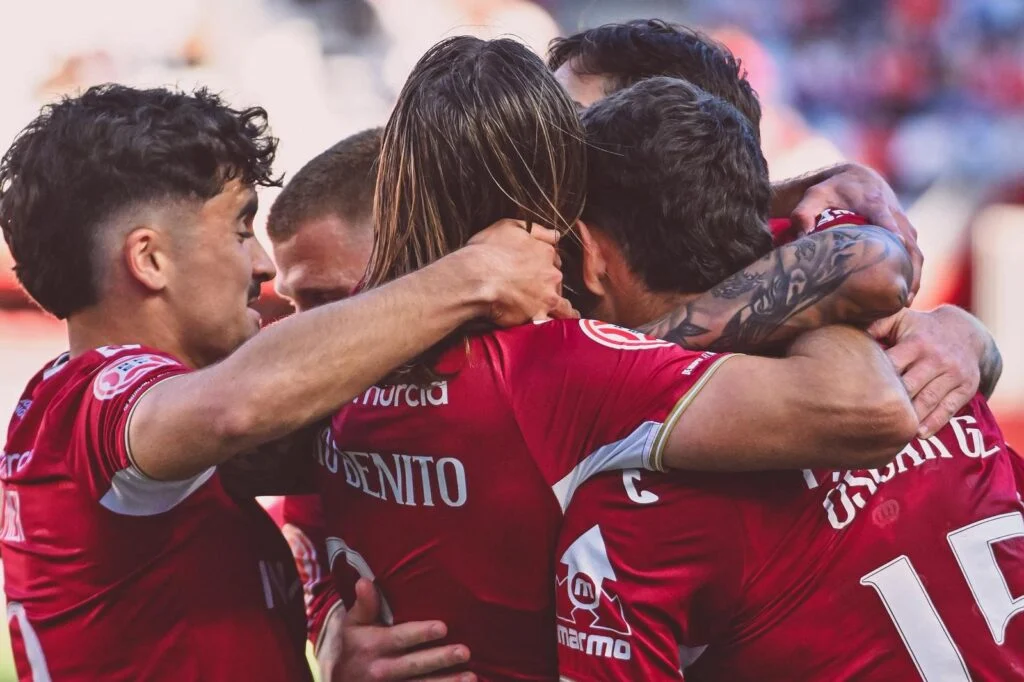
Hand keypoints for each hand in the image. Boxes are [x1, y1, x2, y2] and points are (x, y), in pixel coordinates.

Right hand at [320, 579, 475, 681]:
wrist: (337, 680)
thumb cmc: (352, 644)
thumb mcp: (352, 623)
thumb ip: (363, 604)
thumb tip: (365, 581)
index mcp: (372, 645)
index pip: (400, 638)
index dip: (421, 633)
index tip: (443, 627)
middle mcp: (381, 669)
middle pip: (415, 665)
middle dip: (440, 659)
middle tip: (464, 652)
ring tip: (471, 677)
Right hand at [465, 219, 576, 325]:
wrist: (475, 277)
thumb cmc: (487, 250)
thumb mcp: (510, 226)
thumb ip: (536, 230)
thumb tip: (555, 235)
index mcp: (545, 253)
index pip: (553, 258)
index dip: (545, 263)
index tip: (538, 268)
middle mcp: (551, 274)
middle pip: (556, 280)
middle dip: (550, 284)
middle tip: (537, 290)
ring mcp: (546, 296)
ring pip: (563, 304)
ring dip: (564, 308)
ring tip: (566, 313)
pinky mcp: (537, 315)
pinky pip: (553, 323)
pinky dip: (556, 325)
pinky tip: (558, 328)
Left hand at [789, 163, 921, 302]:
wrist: (857, 178)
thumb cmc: (833, 190)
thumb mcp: (815, 195)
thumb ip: (804, 213)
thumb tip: (800, 236)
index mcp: (874, 202)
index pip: (887, 220)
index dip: (893, 235)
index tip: (897, 253)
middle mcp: (895, 213)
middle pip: (909, 242)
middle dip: (911, 269)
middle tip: (903, 297)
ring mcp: (904, 224)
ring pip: (916, 251)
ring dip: (915, 275)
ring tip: (905, 302)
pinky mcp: (907, 232)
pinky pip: (914, 253)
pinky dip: (913, 272)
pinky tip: (903, 294)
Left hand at [868, 306, 989, 437]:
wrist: (965, 332)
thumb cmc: (920, 328)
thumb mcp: (900, 319)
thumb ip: (876, 324)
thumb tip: (847, 335)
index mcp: (916, 342)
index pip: (892, 364)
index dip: (874, 378)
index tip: (855, 393)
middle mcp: (936, 358)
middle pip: (909, 386)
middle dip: (889, 401)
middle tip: (866, 417)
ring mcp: (953, 374)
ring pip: (928, 400)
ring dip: (910, 417)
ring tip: (890, 432)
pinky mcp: (966, 387)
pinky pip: (949, 408)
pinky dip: (934, 423)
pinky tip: (918, 434)